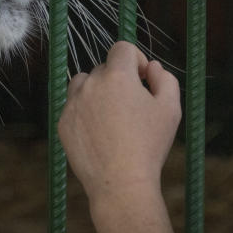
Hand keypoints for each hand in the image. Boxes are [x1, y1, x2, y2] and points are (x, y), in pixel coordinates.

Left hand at [57, 41, 181, 206]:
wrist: (121, 184)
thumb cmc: (149, 146)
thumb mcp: (170, 109)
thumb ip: (165, 79)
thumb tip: (152, 67)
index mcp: (117, 76)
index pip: (122, 48)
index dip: (136, 59)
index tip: (143, 78)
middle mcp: (91, 84)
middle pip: (104, 68)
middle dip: (119, 80)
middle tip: (132, 107)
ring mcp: (73, 104)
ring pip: (84, 84)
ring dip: (97, 91)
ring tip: (112, 116)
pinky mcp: (62, 123)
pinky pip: (73, 107)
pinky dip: (85, 113)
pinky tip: (100, 133)